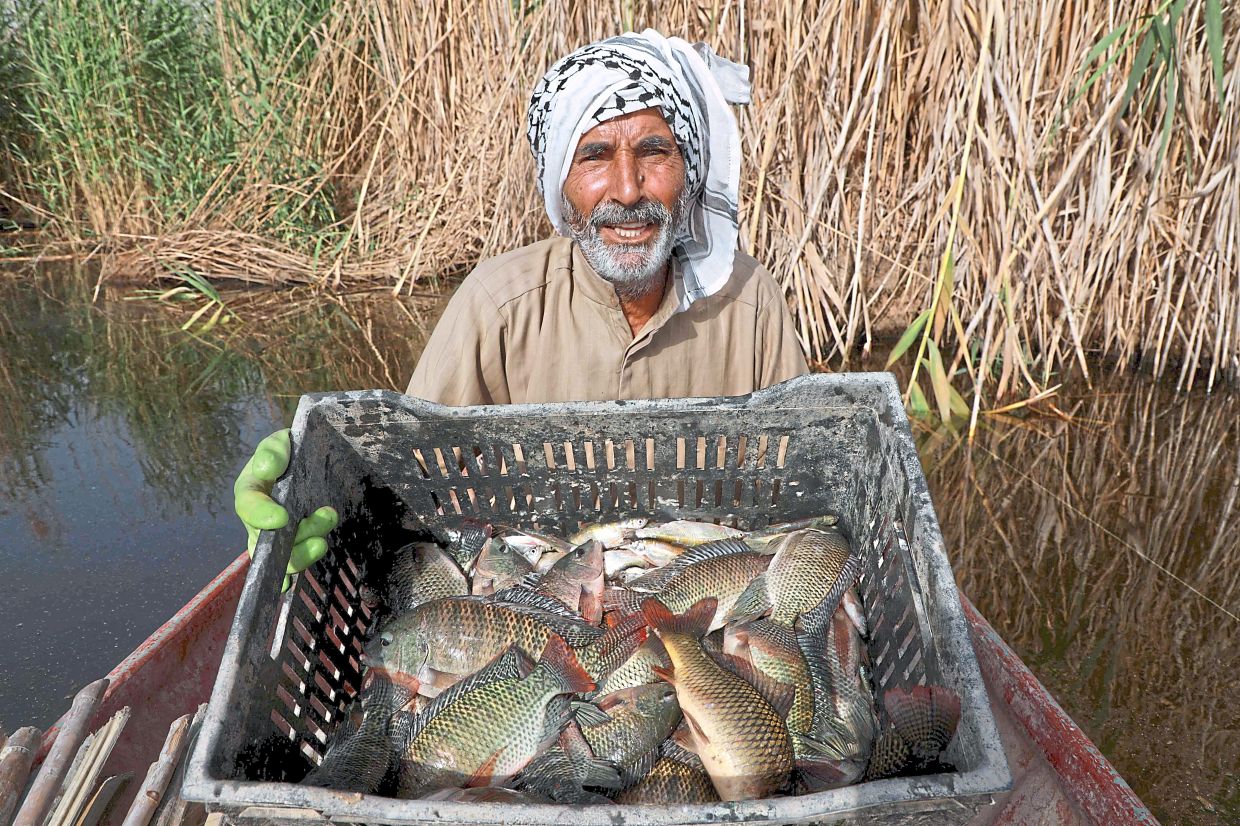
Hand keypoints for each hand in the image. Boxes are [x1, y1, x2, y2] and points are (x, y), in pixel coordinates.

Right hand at [234, 428, 338, 590]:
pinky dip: (286, 577)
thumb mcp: (280, 443)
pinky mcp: (292, 543)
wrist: (304, 463)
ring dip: (303, 553)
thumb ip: (272, 452)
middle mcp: (257, 518)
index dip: (262, 515)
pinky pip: (286, 564)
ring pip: (280, 555)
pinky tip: (289, 585)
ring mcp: (274, 535)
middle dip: (293, 539)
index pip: (249, 505)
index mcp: (250, 491)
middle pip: (265, 540)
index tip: (282, 518)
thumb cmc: (288, 452)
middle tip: (323, 525)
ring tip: (325, 538)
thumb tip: (266, 469)